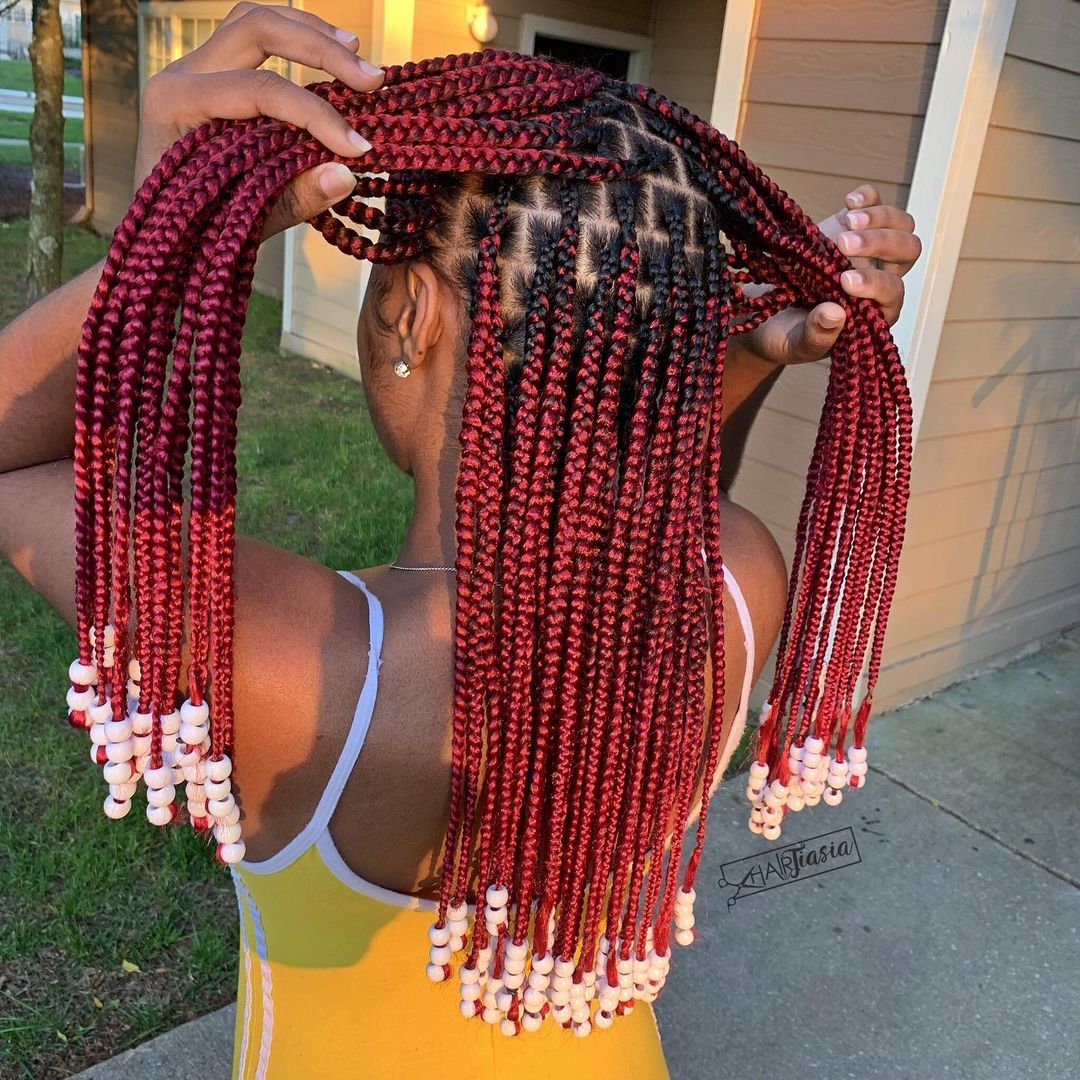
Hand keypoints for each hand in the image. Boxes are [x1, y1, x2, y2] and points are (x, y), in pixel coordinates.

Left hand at [134, 2, 382, 240]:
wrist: (158, 232)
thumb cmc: (192, 230)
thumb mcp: (243, 223)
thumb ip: (293, 198)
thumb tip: (347, 175)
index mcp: (175, 104)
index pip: (257, 89)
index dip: (314, 114)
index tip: (358, 147)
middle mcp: (180, 74)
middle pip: (256, 29)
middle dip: (319, 50)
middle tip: (371, 80)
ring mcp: (196, 69)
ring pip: (255, 19)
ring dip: (310, 31)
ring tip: (357, 53)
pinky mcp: (215, 74)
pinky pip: (256, 37)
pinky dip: (298, 39)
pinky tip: (335, 52)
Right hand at [738, 183, 921, 365]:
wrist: (762, 311)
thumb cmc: (783, 333)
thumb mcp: (795, 344)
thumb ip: (816, 336)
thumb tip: (835, 314)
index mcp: (873, 312)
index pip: (892, 293)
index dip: (875, 284)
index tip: (844, 280)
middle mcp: (879, 278)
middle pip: (907, 251)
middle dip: (881, 243)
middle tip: (844, 243)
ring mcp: (868, 250)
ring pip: (900, 225)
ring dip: (879, 218)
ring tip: (848, 221)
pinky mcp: (850, 227)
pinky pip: (875, 203)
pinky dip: (868, 197)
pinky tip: (849, 201)